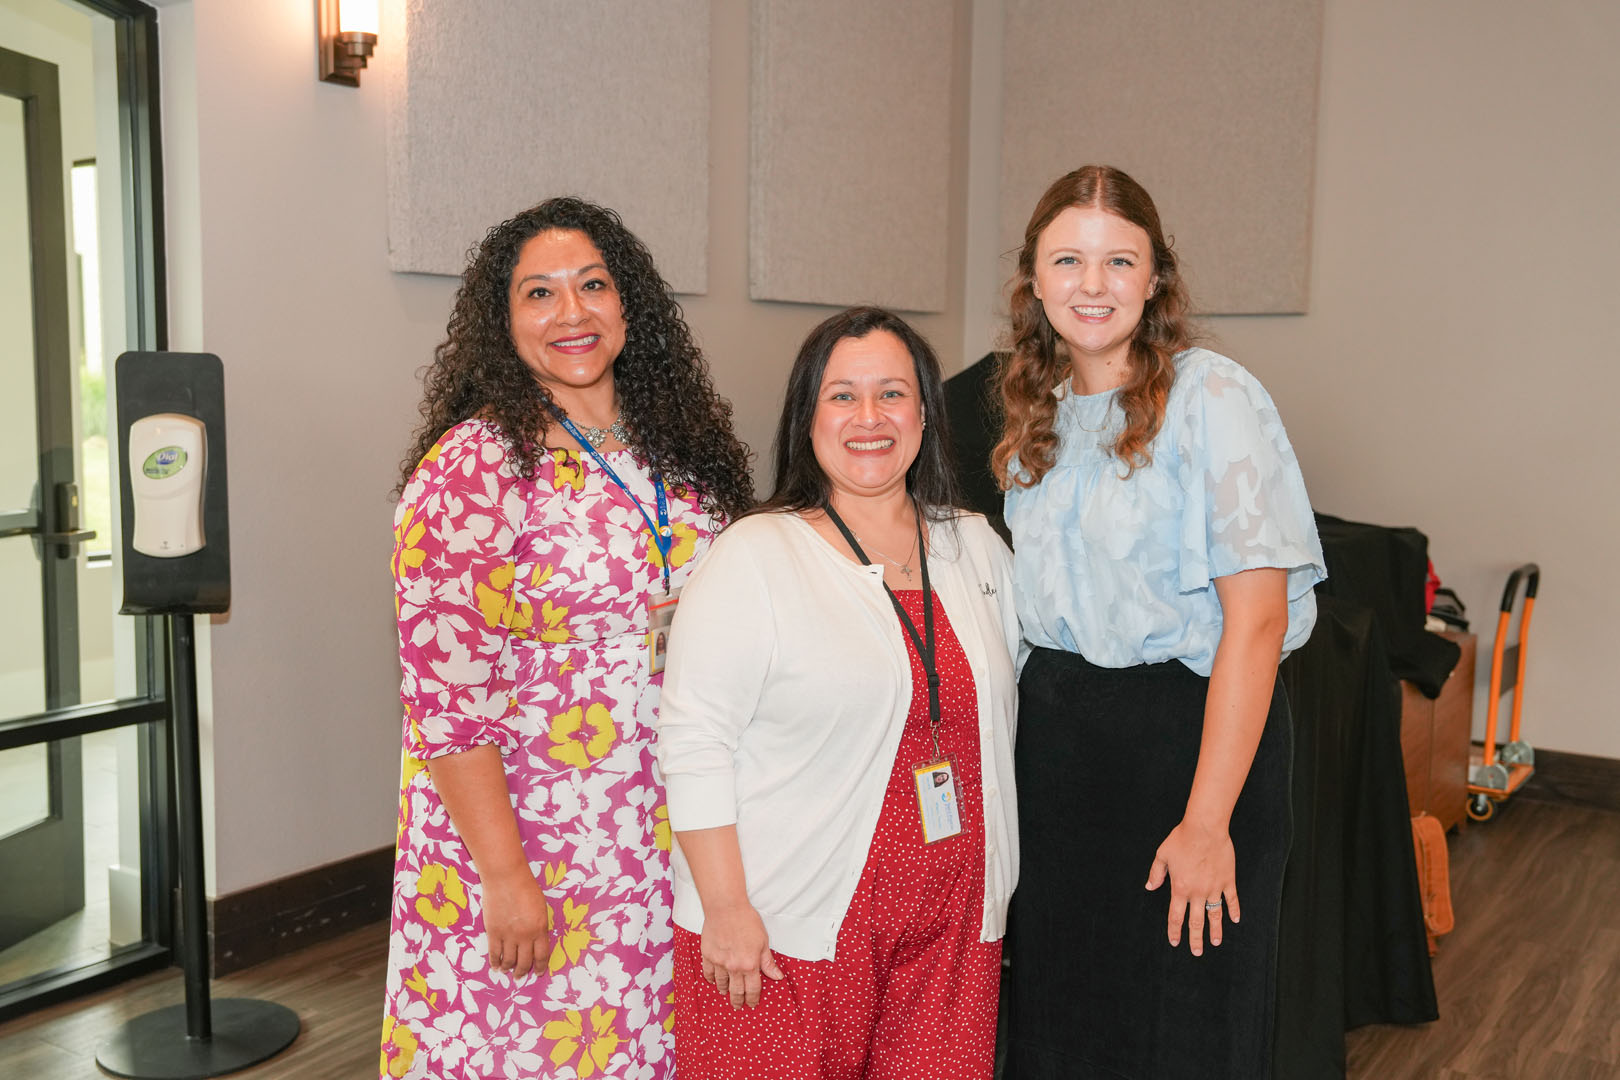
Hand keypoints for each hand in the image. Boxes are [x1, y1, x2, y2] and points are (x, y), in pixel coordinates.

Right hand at [479, 869, 551, 977]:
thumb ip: (539, 926)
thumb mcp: (541, 908)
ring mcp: (508, 935)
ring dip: (509, 968)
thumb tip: (535, 941)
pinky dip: (495, 962)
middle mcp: (525, 936)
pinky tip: (496, 966)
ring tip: (507, 971)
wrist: (506, 878)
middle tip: (520, 976)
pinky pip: (494, 953)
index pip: (542, 955)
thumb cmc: (526, 888)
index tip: (539, 973)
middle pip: (525, 962)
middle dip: (523, 971)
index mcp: (540, 929)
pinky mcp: (493, 933)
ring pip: (509, 961)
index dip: (540, 967)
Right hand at [699, 901, 784, 1007]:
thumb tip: (777, 977)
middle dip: (738, 1001)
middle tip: (738, 1006)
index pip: (753, 989)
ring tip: (725, 994)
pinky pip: (708, 973)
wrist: (726, 908)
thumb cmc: (747, 921)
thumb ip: (768, 962)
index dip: (753, 999)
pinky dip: (710, 979)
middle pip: (736, 991)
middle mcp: (734, 967)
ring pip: (721, 983)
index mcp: (750, 965)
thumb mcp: (763, 941)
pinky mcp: (707, 955)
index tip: (753, 1003)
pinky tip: (712, 981)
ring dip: (724, 990)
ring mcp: (719, 962)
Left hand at [1145, 818, 1239, 956]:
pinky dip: (1234, 910)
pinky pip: (1232, 900)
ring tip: (1215, 943)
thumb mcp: (1162, 855)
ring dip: (1216, 930)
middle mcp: (1197, 892)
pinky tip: (1235, 920)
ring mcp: (1214, 888)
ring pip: (1215, 915)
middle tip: (1196, 952)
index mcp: (1180, 888)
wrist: (1204, 829)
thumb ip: (1156, 873)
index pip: (1176, 916)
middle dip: (1195, 939)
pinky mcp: (1227, 880)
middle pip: (1196, 921)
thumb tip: (1150, 887)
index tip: (1175, 942)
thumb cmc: (1181, 839)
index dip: (1175, 930)